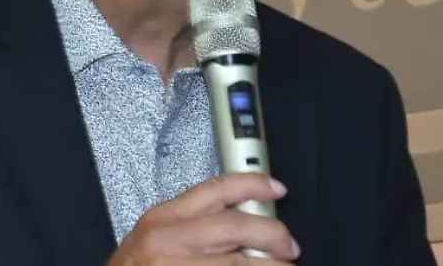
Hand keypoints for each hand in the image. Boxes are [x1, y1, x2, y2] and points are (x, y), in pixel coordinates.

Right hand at [108, 173, 299, 264]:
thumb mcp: (153, 241)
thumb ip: (191, 227)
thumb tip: (244, 224)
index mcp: (161, 220)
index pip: (214, 190)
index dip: (252, 184)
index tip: (277, 188)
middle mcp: (167, 242)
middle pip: (235, 226)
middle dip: (272, 234)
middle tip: (289, 246)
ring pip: (241, 262)